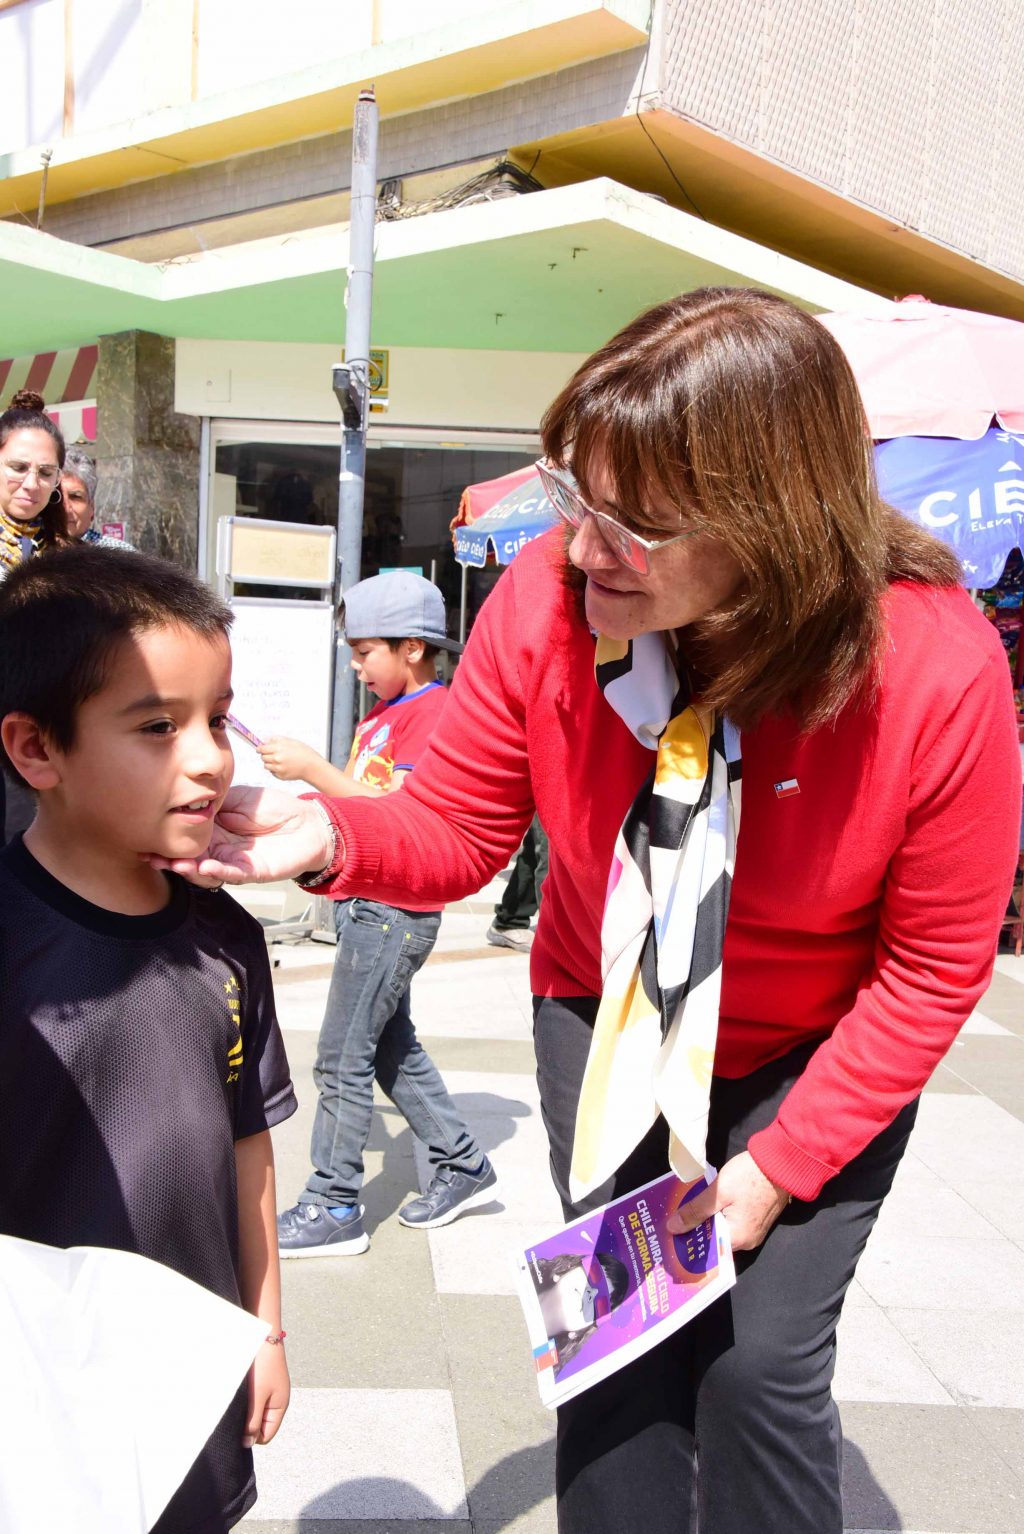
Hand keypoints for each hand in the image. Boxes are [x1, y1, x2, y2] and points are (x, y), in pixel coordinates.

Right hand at [147, 786, 334, 885]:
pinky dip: (217, 872)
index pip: (186, 836)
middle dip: (169, 858)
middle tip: (151, 855)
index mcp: (214, 830)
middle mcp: (220, 849)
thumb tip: (189, 800)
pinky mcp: (252, 871)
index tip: (146, 838)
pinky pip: (231, 874)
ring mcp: (234, 862)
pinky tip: (204, 867)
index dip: (167, 838)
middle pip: (190, 857)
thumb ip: (214, 800)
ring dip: (188, 868)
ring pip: (206, 870)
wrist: (309, 822)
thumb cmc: (274, 808)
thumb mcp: (238, 796)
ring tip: (173, 863)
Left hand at [243, 1339, 289, 1447]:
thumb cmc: (263, 1367)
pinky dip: (246, 1400)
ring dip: (245, 1411)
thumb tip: (248, 1444)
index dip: (251, 1436)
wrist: (263, 1335)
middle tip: (236, 1412)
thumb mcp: (257, 1397)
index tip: (238, 1427)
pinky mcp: (263, 1382)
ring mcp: (270, 1390)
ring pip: (255, 1412)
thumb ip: (253, 1422)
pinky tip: (239, 1393)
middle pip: (260, 1425)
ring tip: (237, 1400)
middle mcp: (277, 1401)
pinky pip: (254, 1400)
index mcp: (280, 1407)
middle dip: (247, 1423)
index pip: (265, 1436)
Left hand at [258, 736, 321, 782]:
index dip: (259, 748)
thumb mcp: (290, 741)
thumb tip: (266, 741)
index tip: (259, 749)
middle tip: (273, 754)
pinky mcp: (280, 776)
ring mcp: (278, 768)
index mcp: (278, 748)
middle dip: (266, 755)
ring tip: (280, 760)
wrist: (312, 766)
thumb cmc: (303, 752)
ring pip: (266, 765)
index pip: (262, 749)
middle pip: (263, 757)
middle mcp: (277, 759)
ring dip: (270, 763)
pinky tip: (284, 766)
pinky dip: (275, 769)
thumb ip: (276, 740)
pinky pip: (272, 772)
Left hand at [667, 1152, 790, 1252]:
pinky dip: (719, 1215)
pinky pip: (733, 1222)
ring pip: (724, 1230)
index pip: (707, 1248)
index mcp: (738, 1239)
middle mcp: (748, 1241)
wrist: (781, 1161)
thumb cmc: (750, 1176)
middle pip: (715, 1240)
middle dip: (696, 1229)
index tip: (671, 1233)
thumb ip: (695, 1211)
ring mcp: (754, 1230)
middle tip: (674, 1220)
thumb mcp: (718, 1192)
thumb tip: (673, 1228)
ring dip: (707, 1220)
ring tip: (686, 1210)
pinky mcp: (757, 1218)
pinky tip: (706, 1204)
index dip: (688, 1240)